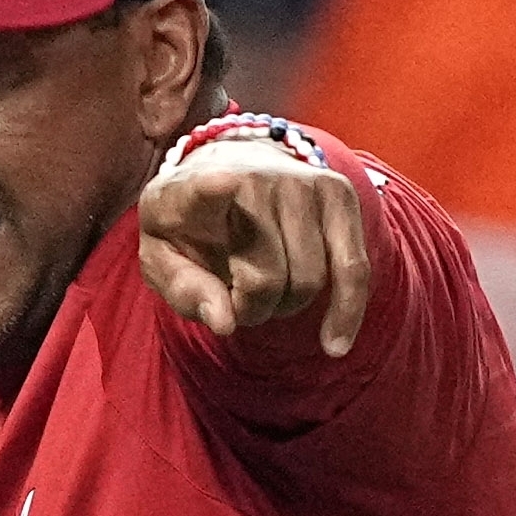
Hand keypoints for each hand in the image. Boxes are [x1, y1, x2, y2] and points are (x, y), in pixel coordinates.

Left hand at [136, 135, 372, 355]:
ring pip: (309, 281)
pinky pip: (353, 268)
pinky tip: (335, 345)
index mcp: (190, 190)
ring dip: (287, 306)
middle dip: (253, 310)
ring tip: (266, 292)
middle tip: (238, 300)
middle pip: (266, 277)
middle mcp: (251, 177)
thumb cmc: (190, 229)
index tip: (223, 181)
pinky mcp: (337, 192)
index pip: (203, 187)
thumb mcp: (162, 259)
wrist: (229, 170)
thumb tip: (226, 322)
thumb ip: (184, 290)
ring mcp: (299, 180)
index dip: (213, 187)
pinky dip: (346, 311)